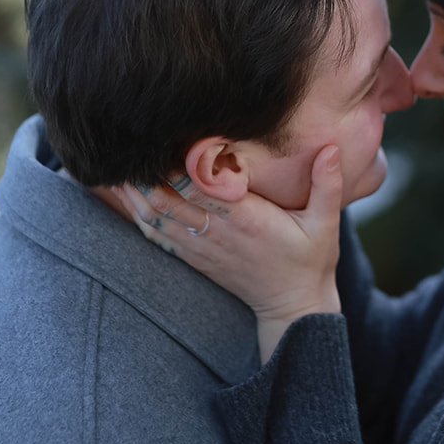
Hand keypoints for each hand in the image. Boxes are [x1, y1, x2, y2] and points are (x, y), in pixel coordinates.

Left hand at [115, 146, 343, 359]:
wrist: (293, 307)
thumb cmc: (310, 261)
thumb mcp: (326, 224)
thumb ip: (327, 184)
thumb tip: (332, 147)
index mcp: (245, 219)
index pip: (199, 186)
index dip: (174, 163)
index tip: (161, 136)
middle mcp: (217, 233)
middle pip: (165, 199)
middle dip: (141, 174)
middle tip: (123, 144)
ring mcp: (201, 248)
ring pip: (154, 218)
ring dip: (131, 194)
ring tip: (111, 167)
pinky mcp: (194, 258)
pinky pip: (156, 236)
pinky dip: (137, 215)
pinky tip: (123, 197)